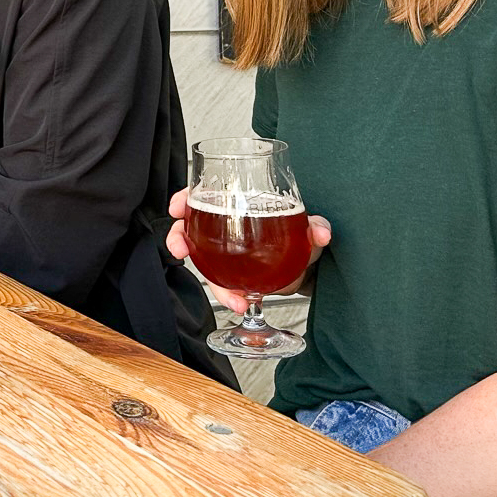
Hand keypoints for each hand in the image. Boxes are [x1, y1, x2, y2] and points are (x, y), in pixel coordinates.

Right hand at [167, 187, 331, 312]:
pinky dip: (227, 296)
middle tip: (180, 249)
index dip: (185, 198)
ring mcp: (227, 253)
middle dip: (178, 237)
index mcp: (240, 205)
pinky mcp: (234, 276)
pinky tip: (240, 302)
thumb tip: (320, 232)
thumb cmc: (301, 239)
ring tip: (228, 295)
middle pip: (190, 227)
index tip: (177, 207)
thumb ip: (316, 226)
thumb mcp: (309, 228)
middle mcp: (227, 227)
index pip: (205, 194)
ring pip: (201, 260)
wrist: (307, 269)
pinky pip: (220, 284)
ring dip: (206, 278)